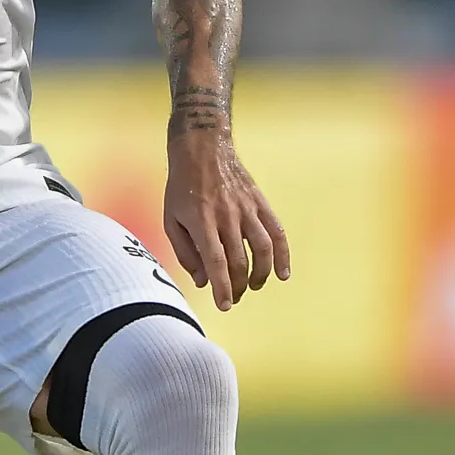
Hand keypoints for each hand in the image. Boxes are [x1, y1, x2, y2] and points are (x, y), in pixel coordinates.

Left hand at [164, 129, 290, 311]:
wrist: (202, 149)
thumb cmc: (182, 187)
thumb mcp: (171, 219)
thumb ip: (185, 253)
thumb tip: (203, 281)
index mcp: (201, 221)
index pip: (216, 262)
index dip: (222, 287)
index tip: (224, 306)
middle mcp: (226, 216)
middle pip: (239, 261)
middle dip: (237, 287)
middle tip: (232, 298)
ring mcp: (246, 208)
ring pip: (262, 249)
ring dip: (260, 274)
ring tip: (253, 286)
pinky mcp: (259, 202)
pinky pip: (277, 231)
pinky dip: (282, 255)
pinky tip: (283, 273)